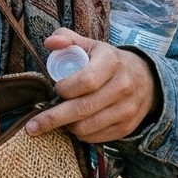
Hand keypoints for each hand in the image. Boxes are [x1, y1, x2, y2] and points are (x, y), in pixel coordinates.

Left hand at [27, 28, 158, 142]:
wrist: (145, 79)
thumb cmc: (107, 61)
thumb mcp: (90, 45)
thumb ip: (67, 39)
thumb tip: (49, 43)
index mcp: (111, 62)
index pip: (86, 81)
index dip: (65, 88)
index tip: (56, 89)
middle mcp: (123, 87)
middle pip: (83, 108)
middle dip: (53, 118)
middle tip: (32, 125)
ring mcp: (127, 109)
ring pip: (87, 127)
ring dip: (66, 126)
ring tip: (58, 119)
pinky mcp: (127, 127)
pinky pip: (96, 138)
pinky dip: (80, 135)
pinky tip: (73, 126)